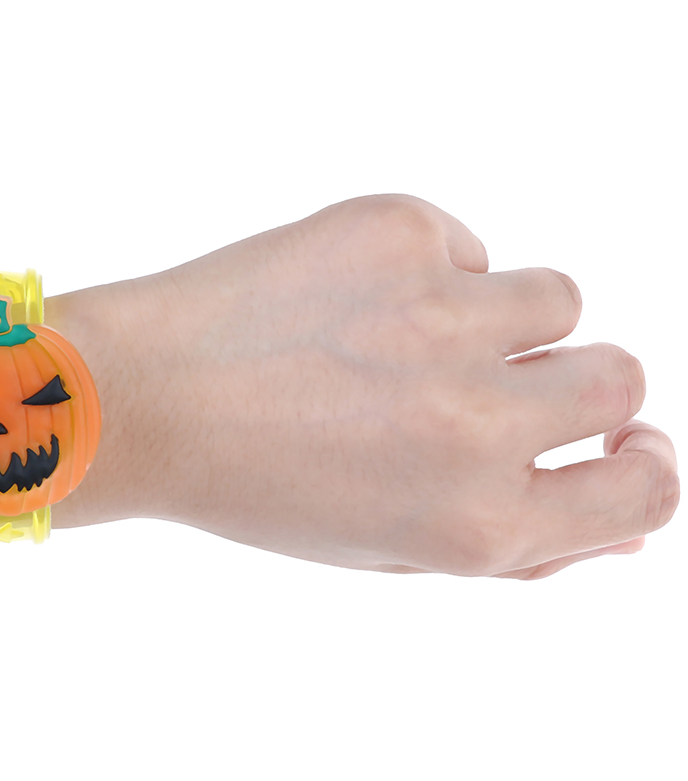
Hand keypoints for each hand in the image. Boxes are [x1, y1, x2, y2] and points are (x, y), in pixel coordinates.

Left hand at [49, 194, 678, 578]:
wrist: (142, 398)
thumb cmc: (254, 483)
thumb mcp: (384, 548)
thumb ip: (513, 549)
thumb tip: (622, 533)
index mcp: (471, 522)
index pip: (641, 497)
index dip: (642, 468)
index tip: (621, 447)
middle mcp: (471, 423)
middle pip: (617, 379)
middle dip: (569, 384)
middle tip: (487, 383)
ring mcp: (440, 316)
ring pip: (555, 297)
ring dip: (498, 321)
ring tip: (398, 339)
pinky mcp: (397, 231)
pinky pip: (465, 245)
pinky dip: (425, 272)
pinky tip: (345, 301)